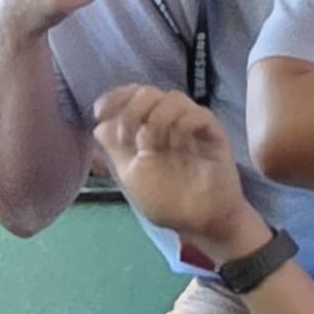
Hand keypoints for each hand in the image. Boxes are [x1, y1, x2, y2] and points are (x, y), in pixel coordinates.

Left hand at [93, 85, 257, 259]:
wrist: (200, 221)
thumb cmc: (167, 201)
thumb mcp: (130, 175)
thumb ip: (114, 148)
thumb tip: (100, 124)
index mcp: (146, 128)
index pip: (130, 95)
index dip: (114, 97)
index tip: (100, 113)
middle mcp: (168, 121)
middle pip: (147, 92)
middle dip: (131, 111)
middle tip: (128, 139)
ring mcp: (190, 124)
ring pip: (172, 97)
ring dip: (156, 118)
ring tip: (154, 146)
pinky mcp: (213, 132)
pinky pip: (198, 113)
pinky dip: (182, 124)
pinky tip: (178, 145)